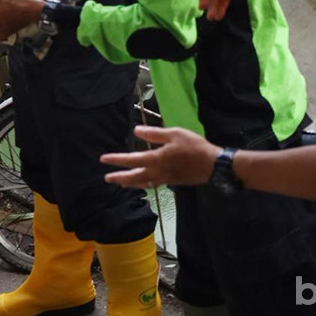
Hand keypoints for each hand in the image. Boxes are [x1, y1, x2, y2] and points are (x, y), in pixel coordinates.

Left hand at [101, 126, 220, 188]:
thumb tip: (136, 131)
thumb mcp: (174, 134)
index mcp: (156, 158)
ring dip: (130, 183)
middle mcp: (158, 171)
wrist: (213, 165)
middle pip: (134, 177)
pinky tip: (143, 183)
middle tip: (107, 178)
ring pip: (143, 183)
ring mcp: (165, 178)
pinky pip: (153, 185)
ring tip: (120, 182)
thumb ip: (154, 134)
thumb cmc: (194, 147)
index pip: (132, 160)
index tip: (103, 159)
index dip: (116, 160)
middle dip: (119, 177)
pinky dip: (144, 184)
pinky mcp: (173, 181)